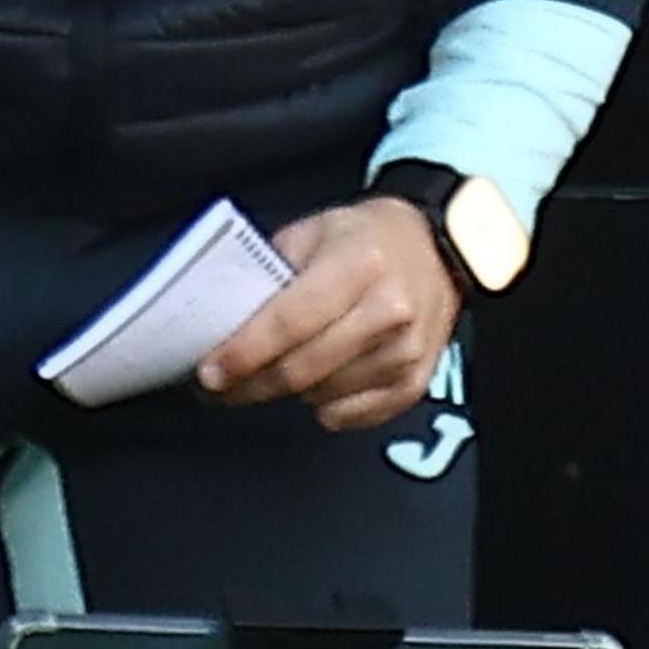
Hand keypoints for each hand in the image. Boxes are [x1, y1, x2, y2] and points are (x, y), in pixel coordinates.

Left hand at [198, 197, 461, 433]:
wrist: (438, 248)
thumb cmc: (366, 240)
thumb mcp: (314, 232)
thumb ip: (271, 273)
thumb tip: (225, 323)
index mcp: (361, 263)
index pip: (290, 320)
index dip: (244, 352)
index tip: (210, 373)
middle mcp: (390, 309)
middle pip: (301, 368)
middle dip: (250, 383)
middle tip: (221, 384)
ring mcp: (406, 350)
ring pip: (321, 396)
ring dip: (289, 390)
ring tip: (278, 368)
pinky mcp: (415, 380)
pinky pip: (350, 416)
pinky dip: (325, 406)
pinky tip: (319, 381)